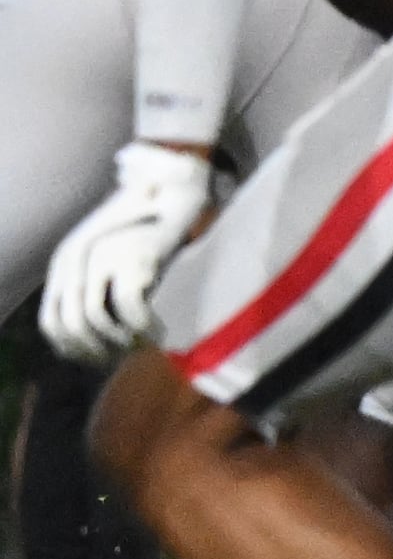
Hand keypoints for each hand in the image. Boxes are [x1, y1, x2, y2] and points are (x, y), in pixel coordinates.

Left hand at [43, 143, 214, 364]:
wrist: (176, 198)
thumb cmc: (145, 234)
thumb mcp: (109, 262)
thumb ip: (94, 291)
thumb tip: (90, 343)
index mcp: (64, 263)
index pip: (51, 320)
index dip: (71, 348)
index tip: (98, 360)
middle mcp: (77, 259)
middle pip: (72, 324)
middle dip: (96, 350)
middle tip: (122, 357)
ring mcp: (104, 258)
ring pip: (95, 319)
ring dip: (120, 341)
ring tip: (143, 346)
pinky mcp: (134, 258)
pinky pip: (129, 308)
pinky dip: (143, 327)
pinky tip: (158, 333)